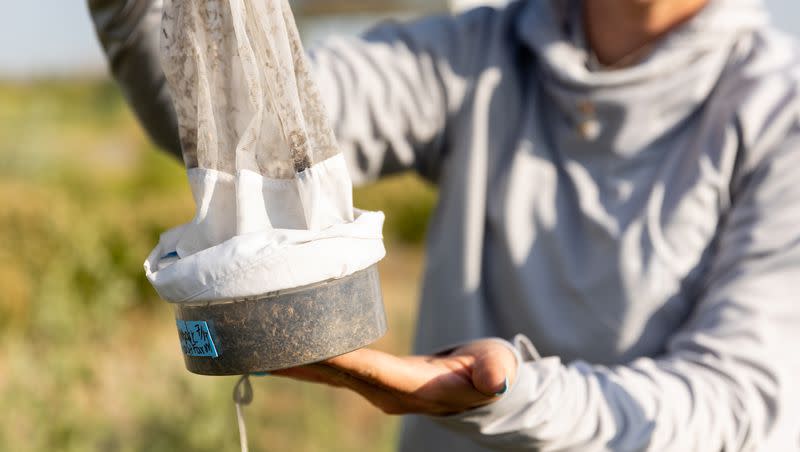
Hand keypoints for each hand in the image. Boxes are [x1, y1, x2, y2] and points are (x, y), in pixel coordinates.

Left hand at [272, 339, 516, 415]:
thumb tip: (495, 379)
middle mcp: (385, 392)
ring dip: (290, 361)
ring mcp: (373, 389)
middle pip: (335, 373)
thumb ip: (494, 370)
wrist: (477, 389)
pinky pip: (327, 370)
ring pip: (324, 374)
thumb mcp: (497, 368)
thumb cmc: (488, 372)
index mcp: (413, 386)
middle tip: (259, 339)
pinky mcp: (367, 380)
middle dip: (299, 358)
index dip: (339, 358)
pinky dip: (300, 361)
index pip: (370, 370)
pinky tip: (273, 354)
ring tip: (252, 345)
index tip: (305, 346)